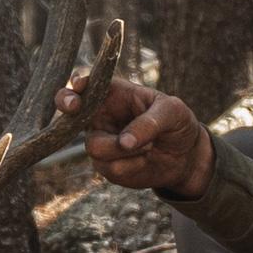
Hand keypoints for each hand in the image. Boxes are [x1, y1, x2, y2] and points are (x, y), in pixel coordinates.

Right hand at [54, 73, 214, 197]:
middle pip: (69, 112)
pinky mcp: (106, 165)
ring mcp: (100, 141)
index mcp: (114, 93)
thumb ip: (148, 123)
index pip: (88, 84)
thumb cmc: (177, 124)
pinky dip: (132, 166)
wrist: (186, 157)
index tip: (79, 86)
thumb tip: (123, 143)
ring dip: (126, 150)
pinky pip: (111, 168)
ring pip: (95, 147)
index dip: (78, 84)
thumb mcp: (171, 113)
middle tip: (73, 106)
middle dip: (66, 105)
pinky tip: (145, 161)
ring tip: (150, 147)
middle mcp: (101, 115)